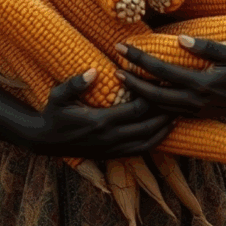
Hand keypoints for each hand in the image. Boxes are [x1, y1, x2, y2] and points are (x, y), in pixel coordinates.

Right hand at [23, 69, 175, 159]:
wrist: (45, 141)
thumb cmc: (53, 114)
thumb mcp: (58, 95)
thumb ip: (75, 83)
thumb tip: (94, 70)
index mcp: (100, 122)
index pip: (135, 110)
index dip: (152, 96)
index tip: (163, 82)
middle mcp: (110, 138)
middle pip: (147, 126)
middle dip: (164, 112)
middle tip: (180, 97)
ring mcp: (112, 149)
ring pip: (147, 142)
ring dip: (163, 128)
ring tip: (178, 113)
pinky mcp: (112, 155)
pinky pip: (140, 150)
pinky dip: (155, 141)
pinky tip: (164, 130)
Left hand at [115, 37, 225, 120]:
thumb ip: (206, 47)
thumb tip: (180, 39)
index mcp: (201, 84)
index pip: (161, 71)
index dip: (139, 59)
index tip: (122, 47)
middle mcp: (194, 101)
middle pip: (153, 94)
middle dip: (131, 81)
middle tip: (114, 67)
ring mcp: (194, 112)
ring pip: (158, 107)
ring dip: (139, 95)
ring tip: (123, 80)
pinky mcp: (195, 117)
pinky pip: (167, 113)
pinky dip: (152, 105)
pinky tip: (141, 95)